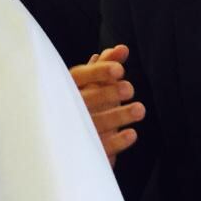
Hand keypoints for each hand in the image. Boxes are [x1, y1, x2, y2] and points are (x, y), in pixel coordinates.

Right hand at [71, 44, 145, 164]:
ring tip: (140, 109)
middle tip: (130, 89)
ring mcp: (73, 131)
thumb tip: (123, 48)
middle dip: (109, 94)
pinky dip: (116, 142)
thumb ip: (106, 65)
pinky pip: (100, 148)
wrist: (60, 141)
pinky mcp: (83, 151)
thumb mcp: (91, 83)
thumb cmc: (82, 102)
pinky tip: (132, 134)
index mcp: (65, 86)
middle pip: (86, 100)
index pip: (79, 76)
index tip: (120, 70)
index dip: (99, 72)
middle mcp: (66, 107)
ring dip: (118, 116)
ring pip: (95, 123)